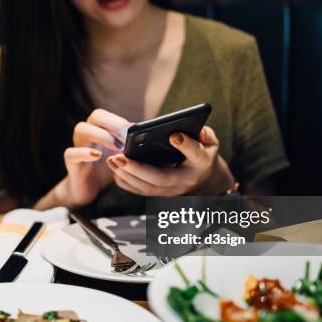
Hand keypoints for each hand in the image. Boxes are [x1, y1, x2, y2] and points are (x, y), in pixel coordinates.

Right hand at [54, 109, 131, 207]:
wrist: (90, 188)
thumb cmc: (107, 167)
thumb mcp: (122, 153)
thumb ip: (130, 143)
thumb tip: (144, 134)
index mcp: (99, 128)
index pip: (106, 114)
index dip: (118, 120)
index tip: (131, 131)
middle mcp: (87, 133)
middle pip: (95, 116)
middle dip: (112, 123)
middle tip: (125, 136)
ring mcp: (77, 146)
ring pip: (81, 129)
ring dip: (101, 135)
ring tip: (115, 147)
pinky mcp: (71, 162)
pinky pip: (71, 153)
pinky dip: (84, 153)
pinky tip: (97, 156)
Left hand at [106, 126, 234, 195]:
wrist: (202, 179)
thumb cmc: (203, 153)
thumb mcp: (210, 142)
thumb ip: (205, 133)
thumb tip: (191, 128)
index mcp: (201, 163)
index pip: (196, 154)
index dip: (186, 145)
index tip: (174, 135)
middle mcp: (184, 180)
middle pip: (161, 178)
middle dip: (138, 169)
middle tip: (119, 156)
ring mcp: (170, 190)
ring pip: (146, 187)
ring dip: (126, 175)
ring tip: (111, 160)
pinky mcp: (158, 193)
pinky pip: (139, 191)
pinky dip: (125, 181)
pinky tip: (113, 168)